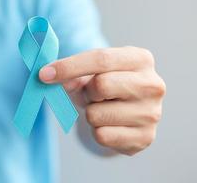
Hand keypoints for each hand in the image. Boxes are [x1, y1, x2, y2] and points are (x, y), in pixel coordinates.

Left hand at [39, 47, 165, 155]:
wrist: (128, 114)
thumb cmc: (107, 86)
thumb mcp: (91, 73)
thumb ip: (72, 73)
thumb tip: (50, 76)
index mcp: (140, 59)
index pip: (101, 58)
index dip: (69, 66)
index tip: (44, 74)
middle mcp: (153, 84)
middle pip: (101, 85)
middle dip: (87, 92)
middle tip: (91, 95)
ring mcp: (152, 113)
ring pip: (97, 114)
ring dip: (90, 113)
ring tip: (102, 110)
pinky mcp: (145, 138)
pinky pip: (102, 136)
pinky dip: (96, 132)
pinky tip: (108, 125)